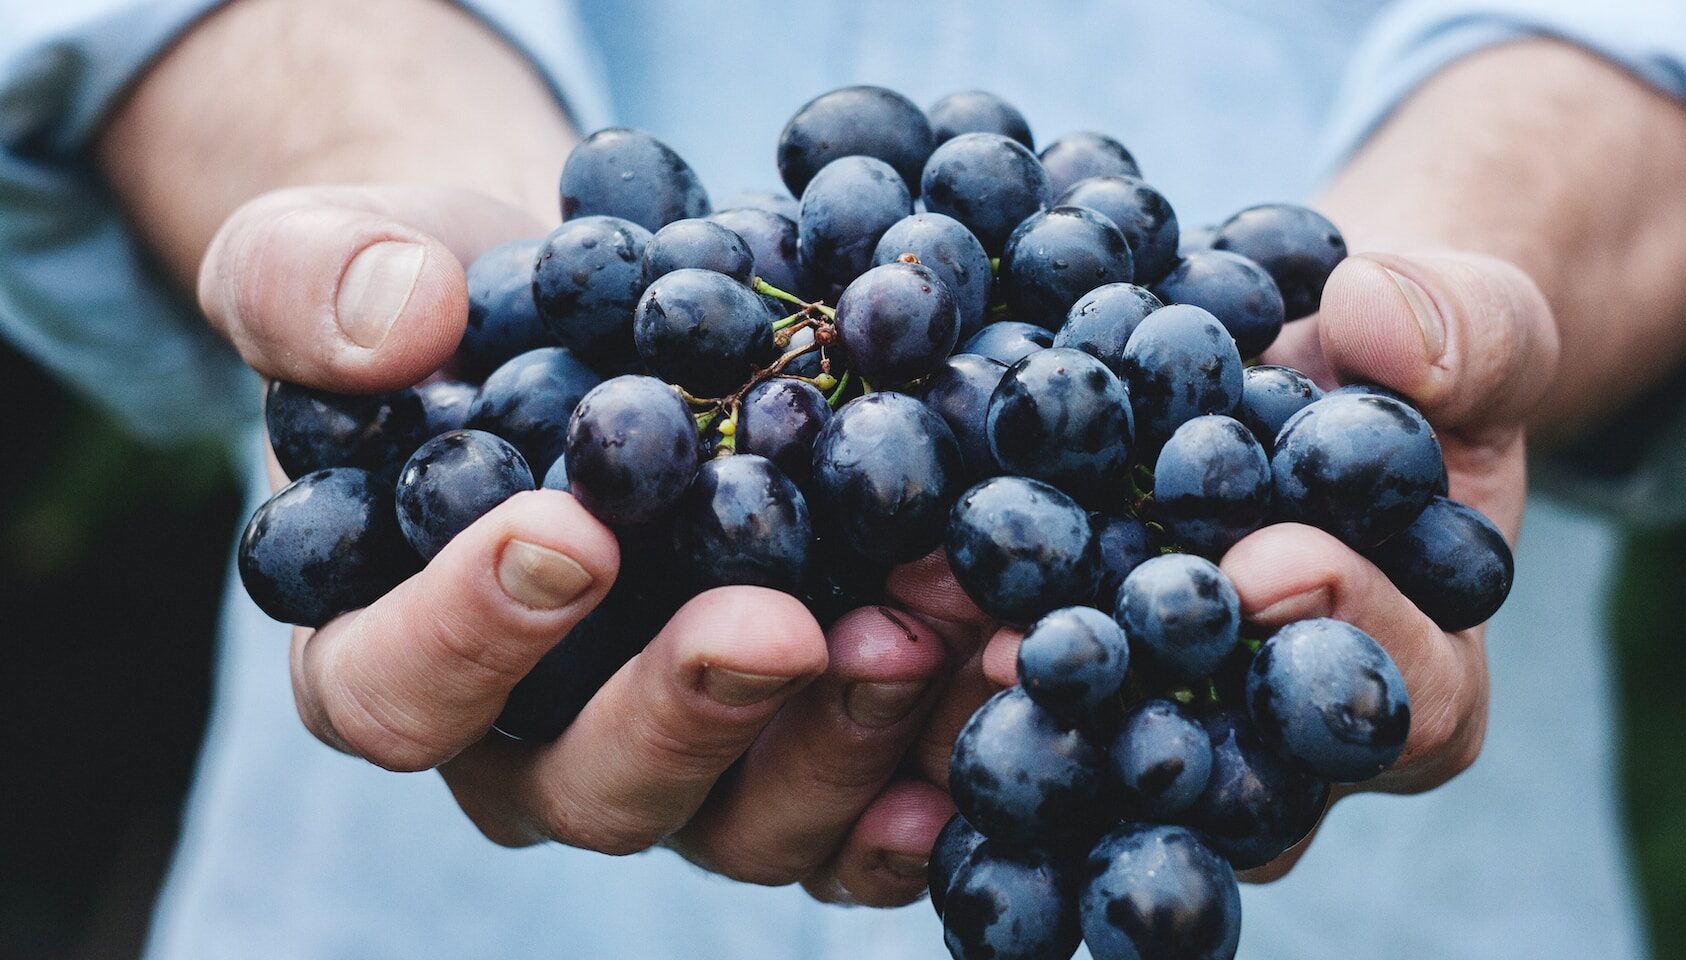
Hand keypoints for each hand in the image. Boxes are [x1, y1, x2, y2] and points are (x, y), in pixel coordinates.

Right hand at [201, 183, 959, 905]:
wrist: (594, 315)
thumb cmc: (447, 303)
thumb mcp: (336, 254)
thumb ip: (312, 283)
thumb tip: (396, 322)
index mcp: (388, 654)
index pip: (394, 692)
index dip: (470, 635)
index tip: (571, 533)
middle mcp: (532, 745)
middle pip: (594, 788)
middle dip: (694, 710)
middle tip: (782, 624)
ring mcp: (678, 764)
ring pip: (745, 822)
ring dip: (842, 739)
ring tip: (929, 629)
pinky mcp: (792, 753)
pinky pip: (857, 817)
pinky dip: (927, 777)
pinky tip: (992, 698)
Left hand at [886, 248, 1557, 883]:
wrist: (1305, 361)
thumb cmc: (1411, 360)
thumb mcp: (1474, 326)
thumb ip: (1465, 333)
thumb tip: (1381, 323)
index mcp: (1422, 678)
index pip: (1406, 701)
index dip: (1346, 633)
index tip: (1269, 562)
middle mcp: (1286, 740)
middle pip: (1228, 765)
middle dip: (1138, 697)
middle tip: (1044, 643)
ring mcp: (1173, 720)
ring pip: (1102, 749)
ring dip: (1012, 688)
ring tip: (928, 616)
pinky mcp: (1077, 679)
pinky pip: (1020, 688)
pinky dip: (951, 638)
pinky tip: (881, 587)